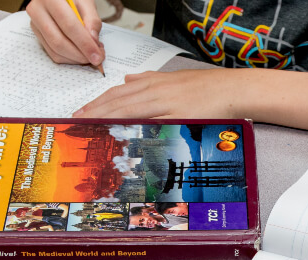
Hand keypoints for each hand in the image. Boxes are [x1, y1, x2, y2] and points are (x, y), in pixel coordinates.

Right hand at [27, 0, 104, 65]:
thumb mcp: (86, 1)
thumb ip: (92, 20)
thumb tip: (94, 41)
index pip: (68, 26)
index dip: (84, 43)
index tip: (97, 55)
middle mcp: (38, 11)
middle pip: (59, 41)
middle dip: (80, 55)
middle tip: (97, 58)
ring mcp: (35, 24)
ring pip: (54, 50)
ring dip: (75, 58)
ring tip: (90, 54)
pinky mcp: (37, 34)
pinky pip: (52, 52)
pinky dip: (69, 58)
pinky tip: (80, 53)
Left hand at [72, 69, 239, 117]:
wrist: (230, 90)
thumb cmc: (205, 87)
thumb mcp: (173, 78)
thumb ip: (148, 79)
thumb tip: (128, 80)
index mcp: (153, 82)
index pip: (117, 93)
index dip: (97, 103)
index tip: (81, 112)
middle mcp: (156, 91)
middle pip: (118, 102)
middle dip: (95, 113)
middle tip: (76, 123)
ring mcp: (166, 104)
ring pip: (129, 111)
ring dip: (107, 120)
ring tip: (90, 129)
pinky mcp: (178, 117)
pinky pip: (151, 123)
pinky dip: (134, 127)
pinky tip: (122, 134)